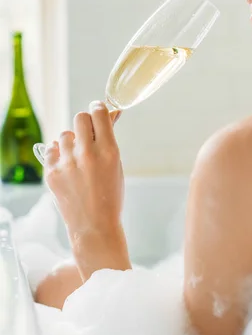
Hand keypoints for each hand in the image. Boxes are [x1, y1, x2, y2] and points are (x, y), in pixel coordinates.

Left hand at [44, 101, 123, 237]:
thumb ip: (110, 139)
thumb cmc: (110, 197)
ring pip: (65, 134)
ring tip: (78, 159)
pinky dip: (58, 154)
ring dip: (71, 142)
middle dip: (85, 123)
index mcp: (109, 151)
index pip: (99, 113)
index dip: (99, 109)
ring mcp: (67, 163)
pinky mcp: (51, 172)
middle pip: (80, 118)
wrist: (94, 226)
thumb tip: (110, 114)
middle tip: (88, 135)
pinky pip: (51, 149)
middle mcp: (87, 154)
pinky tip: (67, 166)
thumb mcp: (117, 166)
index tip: (98, 111)